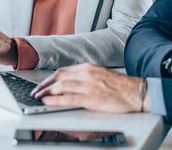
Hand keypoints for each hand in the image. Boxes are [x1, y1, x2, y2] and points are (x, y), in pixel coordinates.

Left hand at [31, 63, 146, 112]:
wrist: (136, 92)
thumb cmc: (121, 86)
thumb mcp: (101, 74)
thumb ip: (86, 76)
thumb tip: (72, 82)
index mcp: (88, 68)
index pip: (63, 71)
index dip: (50, 78)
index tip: (42, 84)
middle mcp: (86, 74)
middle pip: (58, 77)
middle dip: (44, 84)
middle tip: (35, 92)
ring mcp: (88, 86)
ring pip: (60, 86)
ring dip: (46, 92)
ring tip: (37, 97)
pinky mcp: (91, 98)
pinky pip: (68, 98)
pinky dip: (55, 100)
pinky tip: (47, 102)